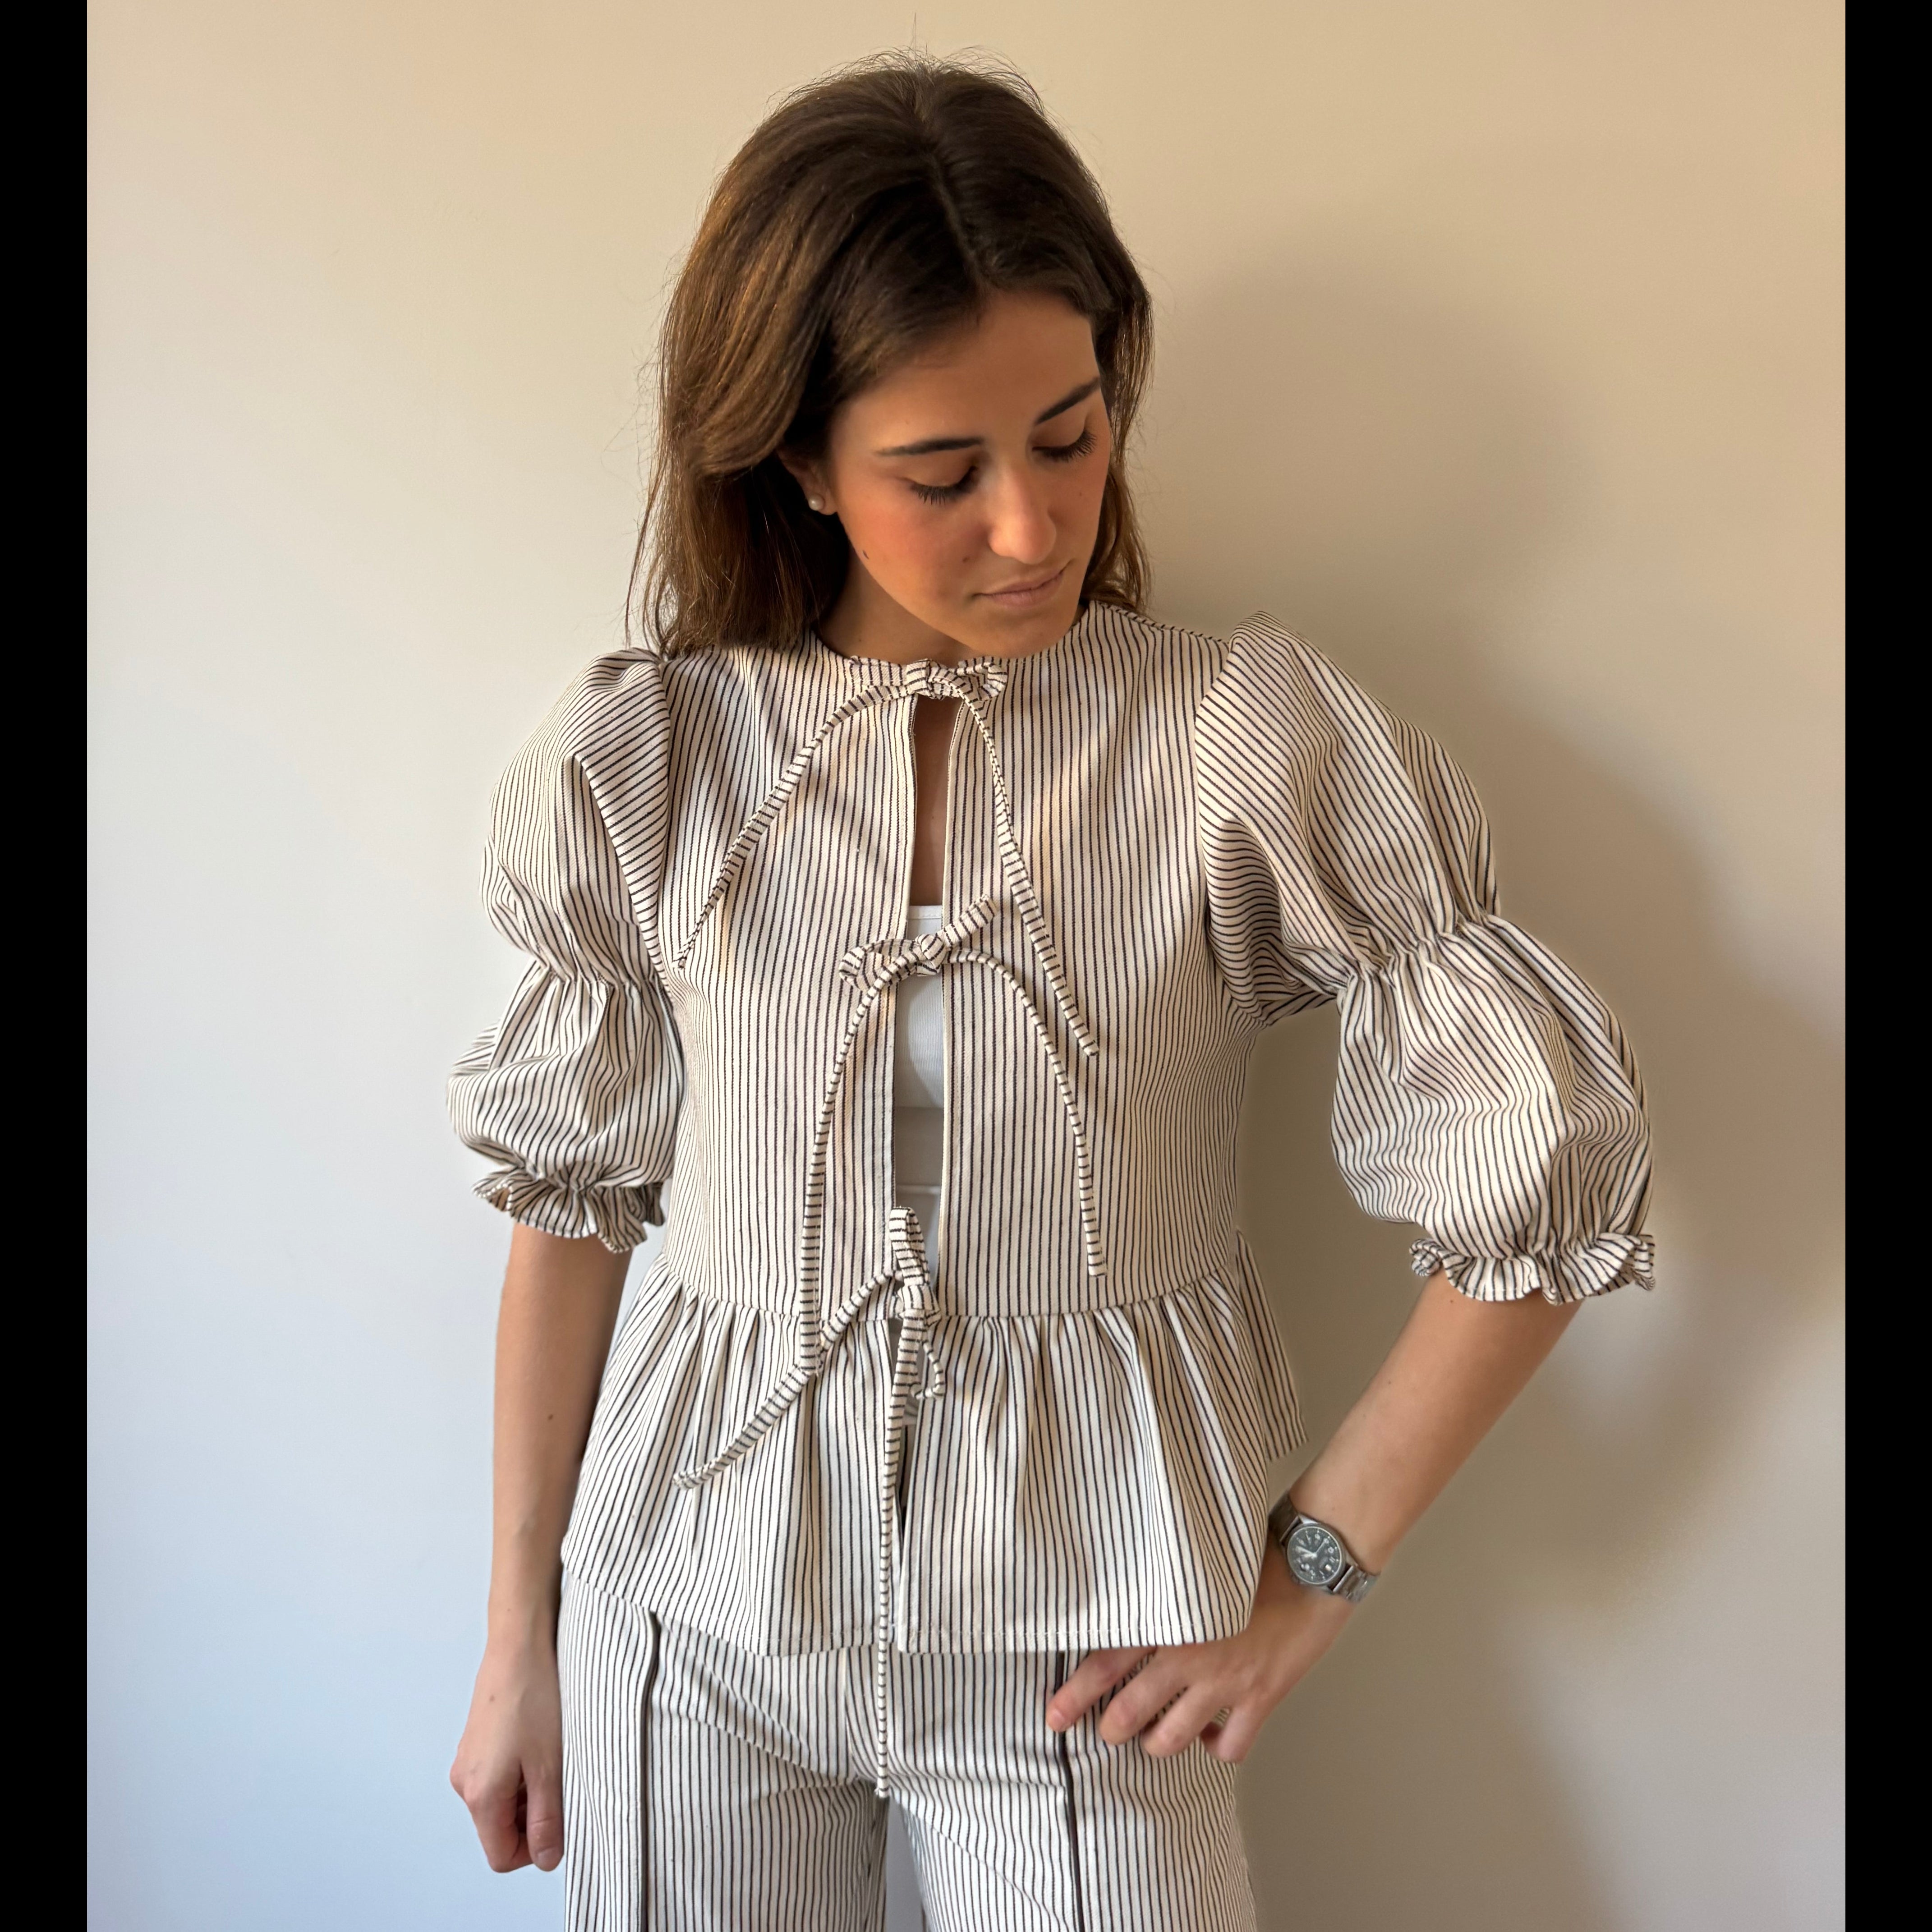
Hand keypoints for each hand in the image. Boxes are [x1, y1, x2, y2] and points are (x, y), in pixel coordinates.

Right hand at [449, 1630, 564, 1871]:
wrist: (520, 1644)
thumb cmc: (536, 1698)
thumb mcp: (551, 1766)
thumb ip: (548, 1819)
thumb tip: (547, 1860)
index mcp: (479, 1795)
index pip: (502, 1856)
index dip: (536, 1848)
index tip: (561, 1818)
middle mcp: (464, 1782)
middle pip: (501, 1829)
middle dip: (534, 1816)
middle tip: (561, 1779)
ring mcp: (468, 1760)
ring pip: (503, 1801)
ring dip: (531, 1790)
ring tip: (552, 1754)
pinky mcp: (477, 1742)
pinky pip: (499, 1775)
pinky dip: (523, 1769)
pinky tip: (540, 1740)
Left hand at [1046, 1540, 1352, 1762]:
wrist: (1312, 1564)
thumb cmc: (1254, 1557)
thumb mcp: (1195, 1571)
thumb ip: (1161, 1595)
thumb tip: (1126, 1611)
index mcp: (1169, 1619)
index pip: (1105, 1662)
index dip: (1074, 1694)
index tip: (1052, 1715)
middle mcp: (1191, 1654)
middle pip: (1130, 1711)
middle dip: (1111, 1729)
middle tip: (1106, 1731)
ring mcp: (1226, 1682)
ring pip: (1171, 1738)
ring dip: (1157, 1743)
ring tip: (1154, 1735)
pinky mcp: (1261, 1699)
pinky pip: (1229, 1748)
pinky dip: (1215, 1748)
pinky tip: (1211, 1734)